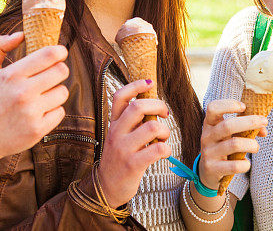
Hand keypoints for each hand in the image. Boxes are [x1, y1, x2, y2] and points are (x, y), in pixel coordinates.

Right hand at [0, 32, 68, 164]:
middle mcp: (23, 93)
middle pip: (61, 71)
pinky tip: (38, 112)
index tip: (60, 53)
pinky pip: (60, 112)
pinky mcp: (38, 130)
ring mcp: (31, 112)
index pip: (48, 55)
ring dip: (55, 92)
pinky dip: (52, 111)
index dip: (59, 51)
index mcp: (11, 75)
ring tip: (40, 96)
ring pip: (62, 92)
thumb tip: (22, 34)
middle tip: (50, 75)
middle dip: (58, 71)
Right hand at [97, 79, 171, 207]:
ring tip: (163, 137)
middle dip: (158, 106)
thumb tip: (151, 104)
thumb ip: (130, 121)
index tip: (149, 84)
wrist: (106, 188)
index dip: (135, 85)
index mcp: (114, 123)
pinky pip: (157, 149)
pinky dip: (166, 148)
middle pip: (138, 107)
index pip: (120, 97)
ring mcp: (124, 149)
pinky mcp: (133, 164)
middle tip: (164, 114)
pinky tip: (163, 152)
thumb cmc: (118, 159)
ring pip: (152, 127)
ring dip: (164, 130)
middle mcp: (116, 133)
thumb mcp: (118, 136)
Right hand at [198, 99, 266, 188]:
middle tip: (264, 121)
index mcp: (210, 124)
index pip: (213, 108)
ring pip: (234, 144)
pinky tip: (246, 163)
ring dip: (251, 144)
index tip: (244, 107)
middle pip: (228, 125)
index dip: (228, 104)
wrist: (207, 171)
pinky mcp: (213, 168)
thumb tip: (263, 130)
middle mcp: (207, 136)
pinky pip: (234, 165)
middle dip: (250, 122)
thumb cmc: (222, 147)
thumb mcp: (229, 135)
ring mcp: (209, 153)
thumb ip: (245, 128)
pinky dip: (245, 164)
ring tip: (256, 146)